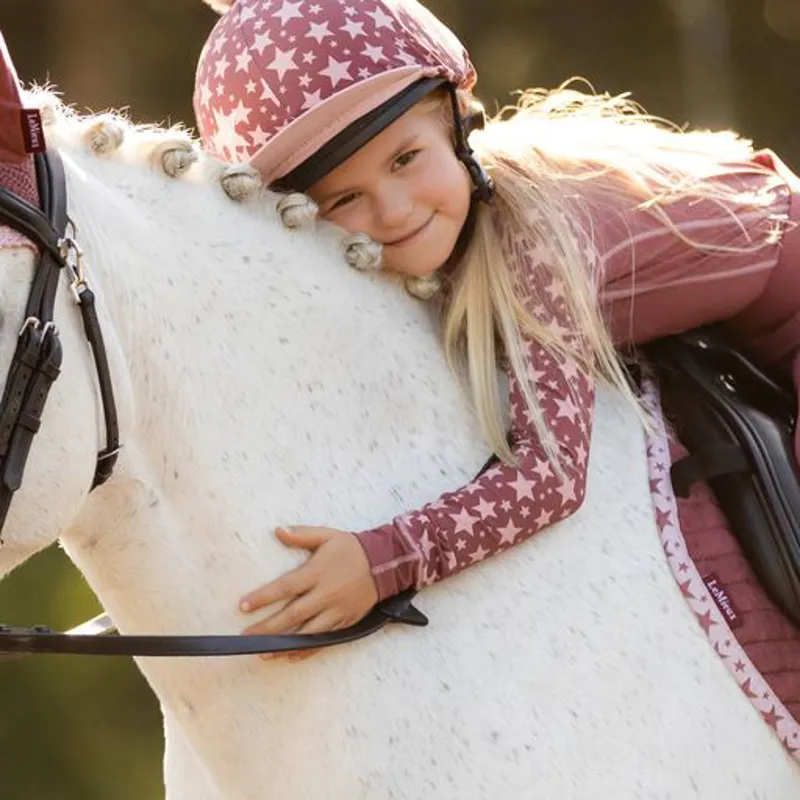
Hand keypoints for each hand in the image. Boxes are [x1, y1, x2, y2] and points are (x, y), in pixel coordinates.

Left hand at [240, 526, 378, 659]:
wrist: (387, 563)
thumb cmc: (352, 548)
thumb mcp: (327, 535)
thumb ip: (301, 535)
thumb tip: (277, 531)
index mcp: (318, 572)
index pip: (285, 587)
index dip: (263, 598)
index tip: (243, 606)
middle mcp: (326, 594)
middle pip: (292, 615)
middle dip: (267, 628)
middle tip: (246, 637)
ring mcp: (337, 611)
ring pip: (307, 633)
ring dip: (284, 645)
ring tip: (263, 653)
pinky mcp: (346, 622)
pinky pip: (324, 640)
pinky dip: (307, 650)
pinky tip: (291, 656)